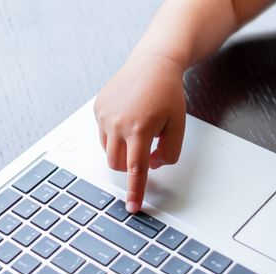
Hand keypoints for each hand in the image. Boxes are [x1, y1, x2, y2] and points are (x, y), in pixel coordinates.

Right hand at [94, 53, 185, 212]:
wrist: (153, 63)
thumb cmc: (167, 92)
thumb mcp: (178, 125)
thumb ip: (168, 152)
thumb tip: (150, 165)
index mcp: (140, 128)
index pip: (136, 169)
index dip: (135, 191)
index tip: (132, 207)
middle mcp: (117, 123)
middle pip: (117, 164)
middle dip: (129, 165)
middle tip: (145, 148)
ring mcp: (104, 115)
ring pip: (108, 151)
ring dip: (122, 150)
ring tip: (137, 128)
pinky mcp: (97, 108)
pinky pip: (103, 134)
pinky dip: (115, 135)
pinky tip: (127, 117)